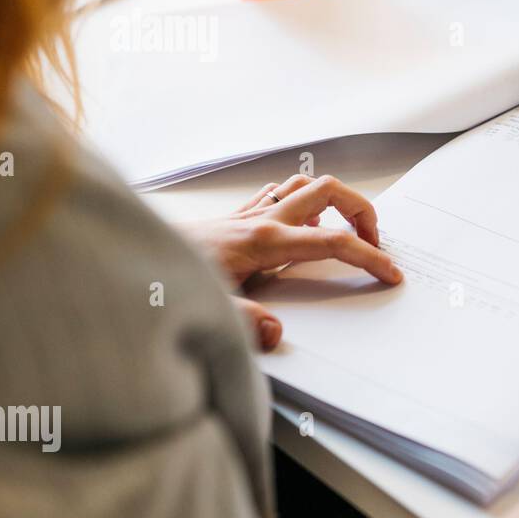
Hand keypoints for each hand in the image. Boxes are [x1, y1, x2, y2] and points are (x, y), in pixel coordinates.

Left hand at [181, 175, 402, 350]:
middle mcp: (261, 219)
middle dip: (361, 212)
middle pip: (329, 191)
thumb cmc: (164, 284)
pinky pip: (279, 194)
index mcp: (264, 241)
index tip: (390, 273)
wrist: (129, 261)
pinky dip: (300, 202)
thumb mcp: (207, 309)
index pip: (332, 241)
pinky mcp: (236, 216)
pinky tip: (300, 225)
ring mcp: (249, 213)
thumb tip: (277, 333)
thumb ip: (244, 322)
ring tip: (344, 231)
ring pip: (306, 185)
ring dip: (333, 200)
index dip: (368, 256)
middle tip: (372, 243)